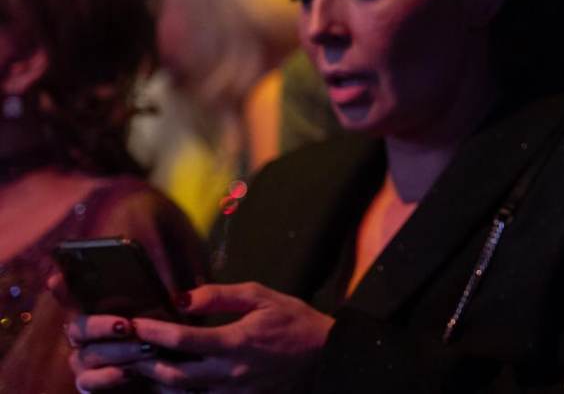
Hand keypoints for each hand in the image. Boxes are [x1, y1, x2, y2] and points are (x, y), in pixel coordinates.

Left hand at [70, 282, 334, 392]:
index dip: (152, 332)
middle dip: (142, 363)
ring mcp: (232, 393)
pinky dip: (177, 392)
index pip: (182, 340)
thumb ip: (220, 296)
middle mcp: (229, 373)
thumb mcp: (262, 296)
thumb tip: (182, 298)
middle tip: (120, 350)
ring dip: (154, 381)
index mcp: (236, 343)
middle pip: (172, 375)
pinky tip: (165, 381)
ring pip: (180, 393)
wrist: (326, 356)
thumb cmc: (295, 321)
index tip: (131, 322)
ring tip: (134, 367)